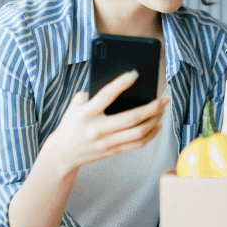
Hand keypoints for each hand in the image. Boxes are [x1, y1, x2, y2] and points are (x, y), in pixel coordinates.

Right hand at [41, 70, 168, 174]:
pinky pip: (137, 144)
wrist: (63, 153)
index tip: (135, 73)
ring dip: (155, 120)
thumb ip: (91, 94)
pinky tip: (157, 124)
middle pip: (131, 118)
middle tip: (164, 98)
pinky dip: (151, 134)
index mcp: (86, 113)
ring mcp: (106, 142)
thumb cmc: (72, 123)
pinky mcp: (113, 151)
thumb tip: (119, 85)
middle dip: (152, 107)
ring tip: (163, 110)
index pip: (106, 96)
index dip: (121, 83)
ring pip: (138, 133)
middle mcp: (97, 129)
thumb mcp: (75, 106)